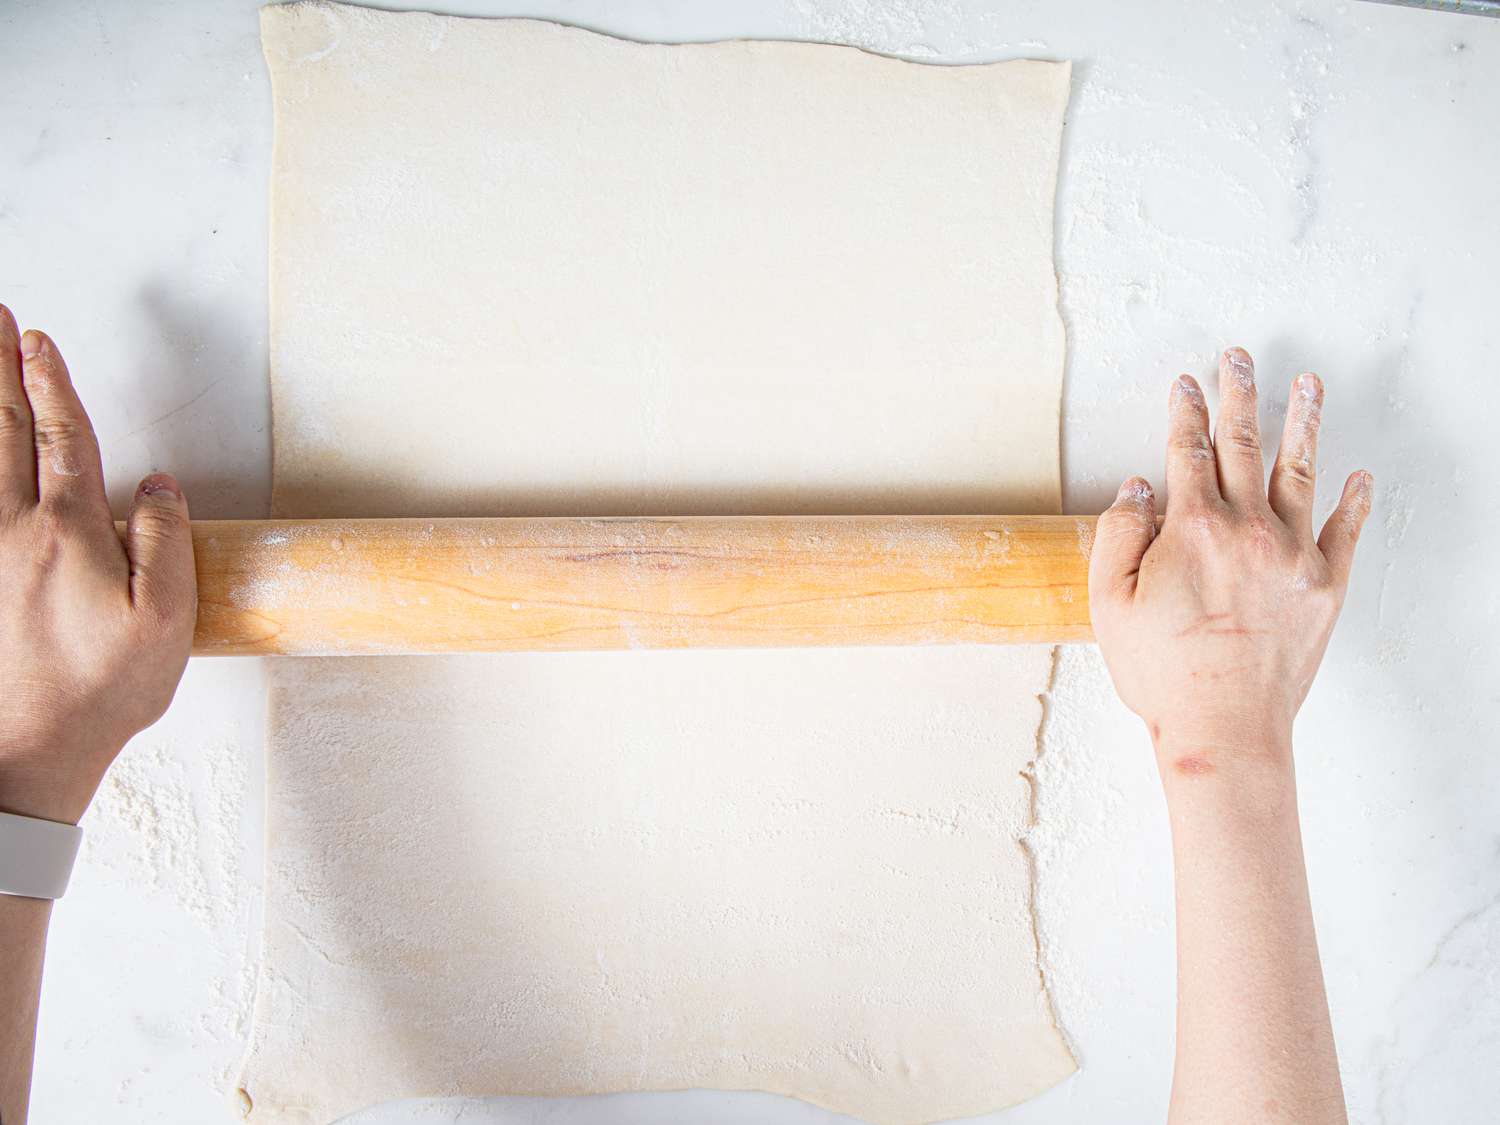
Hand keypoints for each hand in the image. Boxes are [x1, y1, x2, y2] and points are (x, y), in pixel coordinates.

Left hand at [0, 305, 196, 823]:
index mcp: (68, 533)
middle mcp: (12, 532)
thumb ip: (164, 541)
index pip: (60, 439)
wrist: (26, 751)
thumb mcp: (166, 618)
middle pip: (0, 431)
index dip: (51, 386)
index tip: (40, 340)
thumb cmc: (102, 690)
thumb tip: (159, 485)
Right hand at [1088, 346, 1371, 773]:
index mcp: (1192, 529)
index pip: (1186, 450)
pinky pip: (1345, 531)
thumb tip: (1137, 489)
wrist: (1223, 728)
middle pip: (1244, 445)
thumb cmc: (1162, 673)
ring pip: (1300, 472)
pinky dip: (1354, 501)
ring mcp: (1293, 555)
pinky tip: (1358, 476)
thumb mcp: (1110, 604)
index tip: (1186, 383)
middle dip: (1240, 395)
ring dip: (1303, 423)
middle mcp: (1248, 529)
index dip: (1184, 411)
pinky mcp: (1325, 586)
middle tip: (1241, 359)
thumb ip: (1118, 536)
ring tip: (1308, 386)